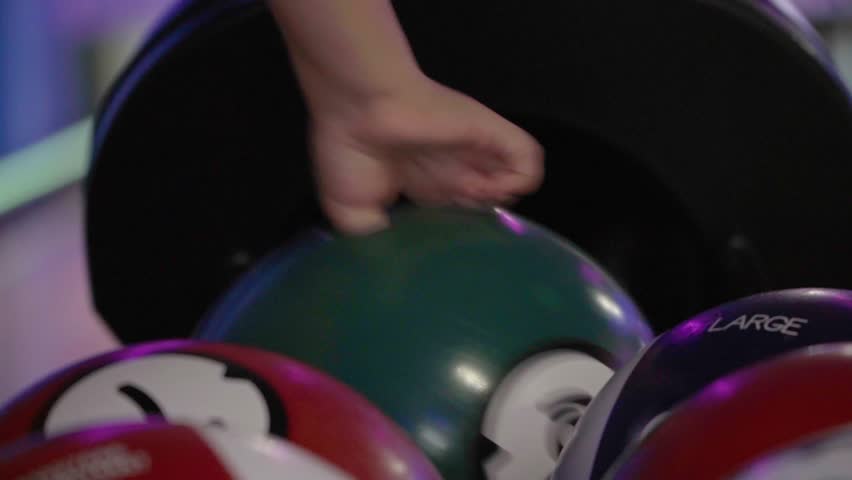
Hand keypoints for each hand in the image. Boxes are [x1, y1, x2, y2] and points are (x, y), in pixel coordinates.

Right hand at [309, 74, 544, 233]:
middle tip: (464, 232)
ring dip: (501, 202)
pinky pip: (528, 161)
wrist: (358, 106)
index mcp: (422, 185)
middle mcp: (452, 170)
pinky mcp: (489, 135)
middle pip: (486, 205)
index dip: (458, 236)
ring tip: (476, 205)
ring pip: (511, 185)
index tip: (448, 252)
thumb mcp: (351, 215)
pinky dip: (520, 180)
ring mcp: (472, 153)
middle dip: (482, 225)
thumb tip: (390, 271)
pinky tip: (493, 190)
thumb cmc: (349, 152)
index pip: (456, 216)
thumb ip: (376, 246)